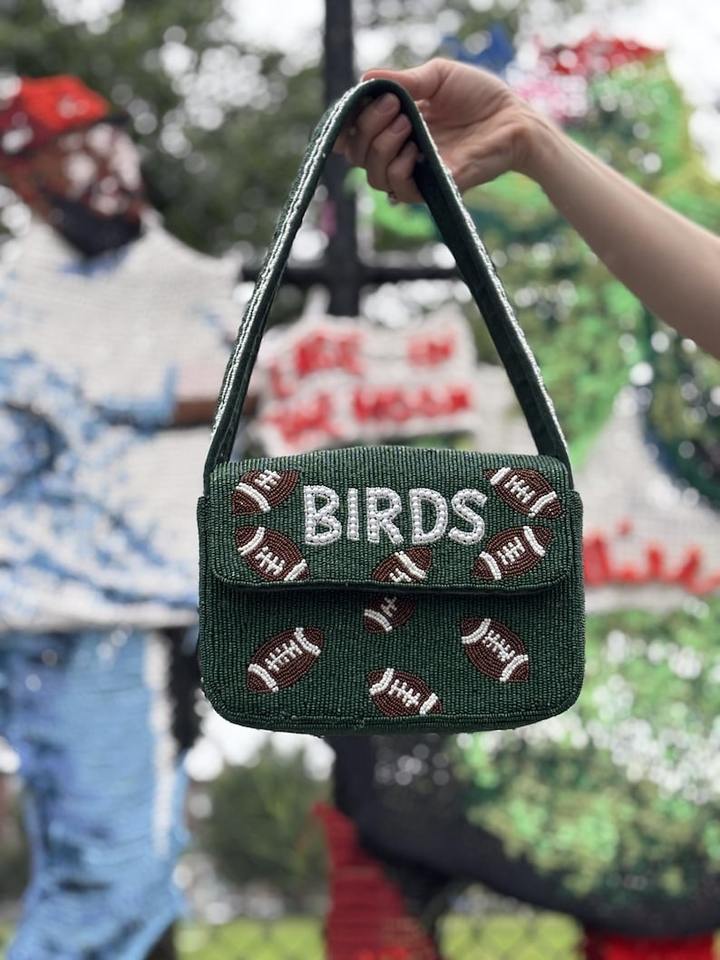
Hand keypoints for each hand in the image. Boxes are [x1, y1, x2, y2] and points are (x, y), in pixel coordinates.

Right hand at [335, 59, 541, 201]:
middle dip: (367, 127)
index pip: (356, 135)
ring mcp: (416, 173)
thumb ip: (404, 80)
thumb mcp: (438, 76)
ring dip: (381, 146)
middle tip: (393, 106)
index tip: (351, 109)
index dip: (345, 127)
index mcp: (397, 125)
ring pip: (373, 175)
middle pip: (359, 155)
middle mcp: (401, 152)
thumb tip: (365, 78)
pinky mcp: (432, 188)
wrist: (514, 118)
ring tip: (407, 122)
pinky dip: (399, 169)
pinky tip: (415, 150)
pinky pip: (398, 190)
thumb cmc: (480, 96)